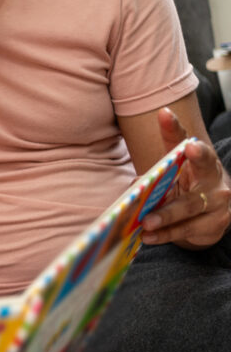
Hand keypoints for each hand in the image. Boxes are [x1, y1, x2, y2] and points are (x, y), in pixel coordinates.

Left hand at [140, 108, 230, 248]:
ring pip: (190, 206)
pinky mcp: (215, 224)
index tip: (164, 114)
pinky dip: (166, 234)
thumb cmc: (186, 188)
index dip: (174, 128)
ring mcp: (218, 201)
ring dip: (166, 216)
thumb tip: (133, 188)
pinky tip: (149, 237)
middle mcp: (213, 176)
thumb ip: (152, 178)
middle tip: (180, 155)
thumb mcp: (172, 177)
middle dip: (196, 156)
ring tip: (145, 222)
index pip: (184, 139)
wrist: (211, 214)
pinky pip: (188, 229)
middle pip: (203, 166)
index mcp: (199, 159)